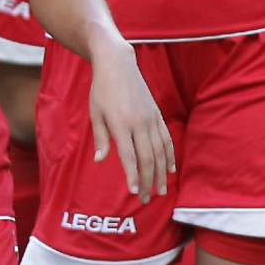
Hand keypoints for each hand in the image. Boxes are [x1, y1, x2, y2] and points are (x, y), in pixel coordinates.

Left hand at [85, 40, 174, 201]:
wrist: (118, 65)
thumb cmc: (101, 90)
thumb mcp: (95, 113)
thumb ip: (101, 138)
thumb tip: (101, 161)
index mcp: (121, 124)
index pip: (129, 156)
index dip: (132, 176)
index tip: (134, 193)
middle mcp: (139, 123)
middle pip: (147, 158)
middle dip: (147, 181)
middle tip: (147, 199)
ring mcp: (151, 119)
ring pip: (160, 152)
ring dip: (160, 173)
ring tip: (161, 191)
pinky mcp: (157, 115)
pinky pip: (166, 139)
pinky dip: (169, 156)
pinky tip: (170, 170)